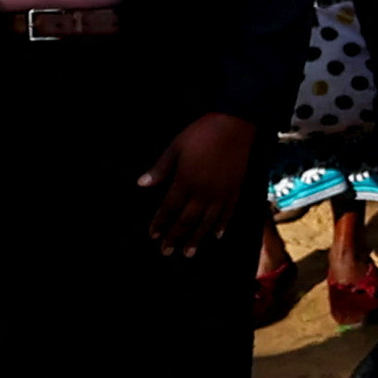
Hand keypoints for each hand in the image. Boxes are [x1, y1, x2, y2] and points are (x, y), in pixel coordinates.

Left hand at [138, 111, 256, 254]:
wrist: (235, 125)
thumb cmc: (202, 134)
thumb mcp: (175, 148)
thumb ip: (160, 169)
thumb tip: (142, 184)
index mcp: (186, 181)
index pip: (169, 208)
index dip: (160, 223)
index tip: (153, 236)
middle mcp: (204, 192)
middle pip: (187, 220)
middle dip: (175, 237)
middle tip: (166, 252)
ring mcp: (221, 192)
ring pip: (207, 221)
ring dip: (197, 238)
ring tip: (189, 252)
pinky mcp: (235, 189)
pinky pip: (228, 212)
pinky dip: (222, 225)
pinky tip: (217, 235)